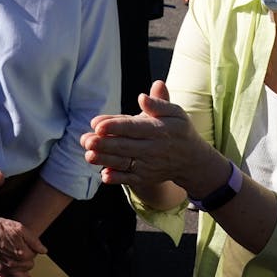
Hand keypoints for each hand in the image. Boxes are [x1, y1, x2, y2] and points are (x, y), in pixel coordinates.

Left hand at [81, 81, 216, 191]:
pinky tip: (104, 175)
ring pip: (124, 163)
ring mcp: (148, 165)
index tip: (97, 125)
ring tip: (88, 155)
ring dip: (105, 160)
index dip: (115, 126)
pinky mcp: (145, 178)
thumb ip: (158, 103)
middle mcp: (153, 149)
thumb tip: (142, 97)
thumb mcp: (175, 112)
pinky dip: (117, 178)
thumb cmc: (179, 130)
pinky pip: (129, 179)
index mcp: (159, 130)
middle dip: (104, 144)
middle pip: (125, 146)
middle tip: (85, 140)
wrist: (191, 159)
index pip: (133, 127)